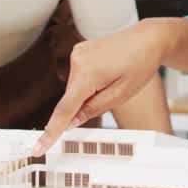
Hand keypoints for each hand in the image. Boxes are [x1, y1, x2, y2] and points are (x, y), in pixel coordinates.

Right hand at [33, 20, 168, 155]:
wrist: (149, 39)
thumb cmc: (140, 65)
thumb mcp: (121, 95)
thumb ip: (93, 109)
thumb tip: (71, 122)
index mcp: (88, 74)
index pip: (64, 110)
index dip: (51, 132)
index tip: (38, 149)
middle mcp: (77, 60)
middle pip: (71, 98)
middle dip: (85, 105)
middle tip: (111, 94)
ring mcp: (77, 52)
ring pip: (75, 87)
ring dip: (88, 92)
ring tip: (113, 78)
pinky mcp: (80, 49)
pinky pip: (79, 75)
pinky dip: (88, 81)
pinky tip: (107, 72)